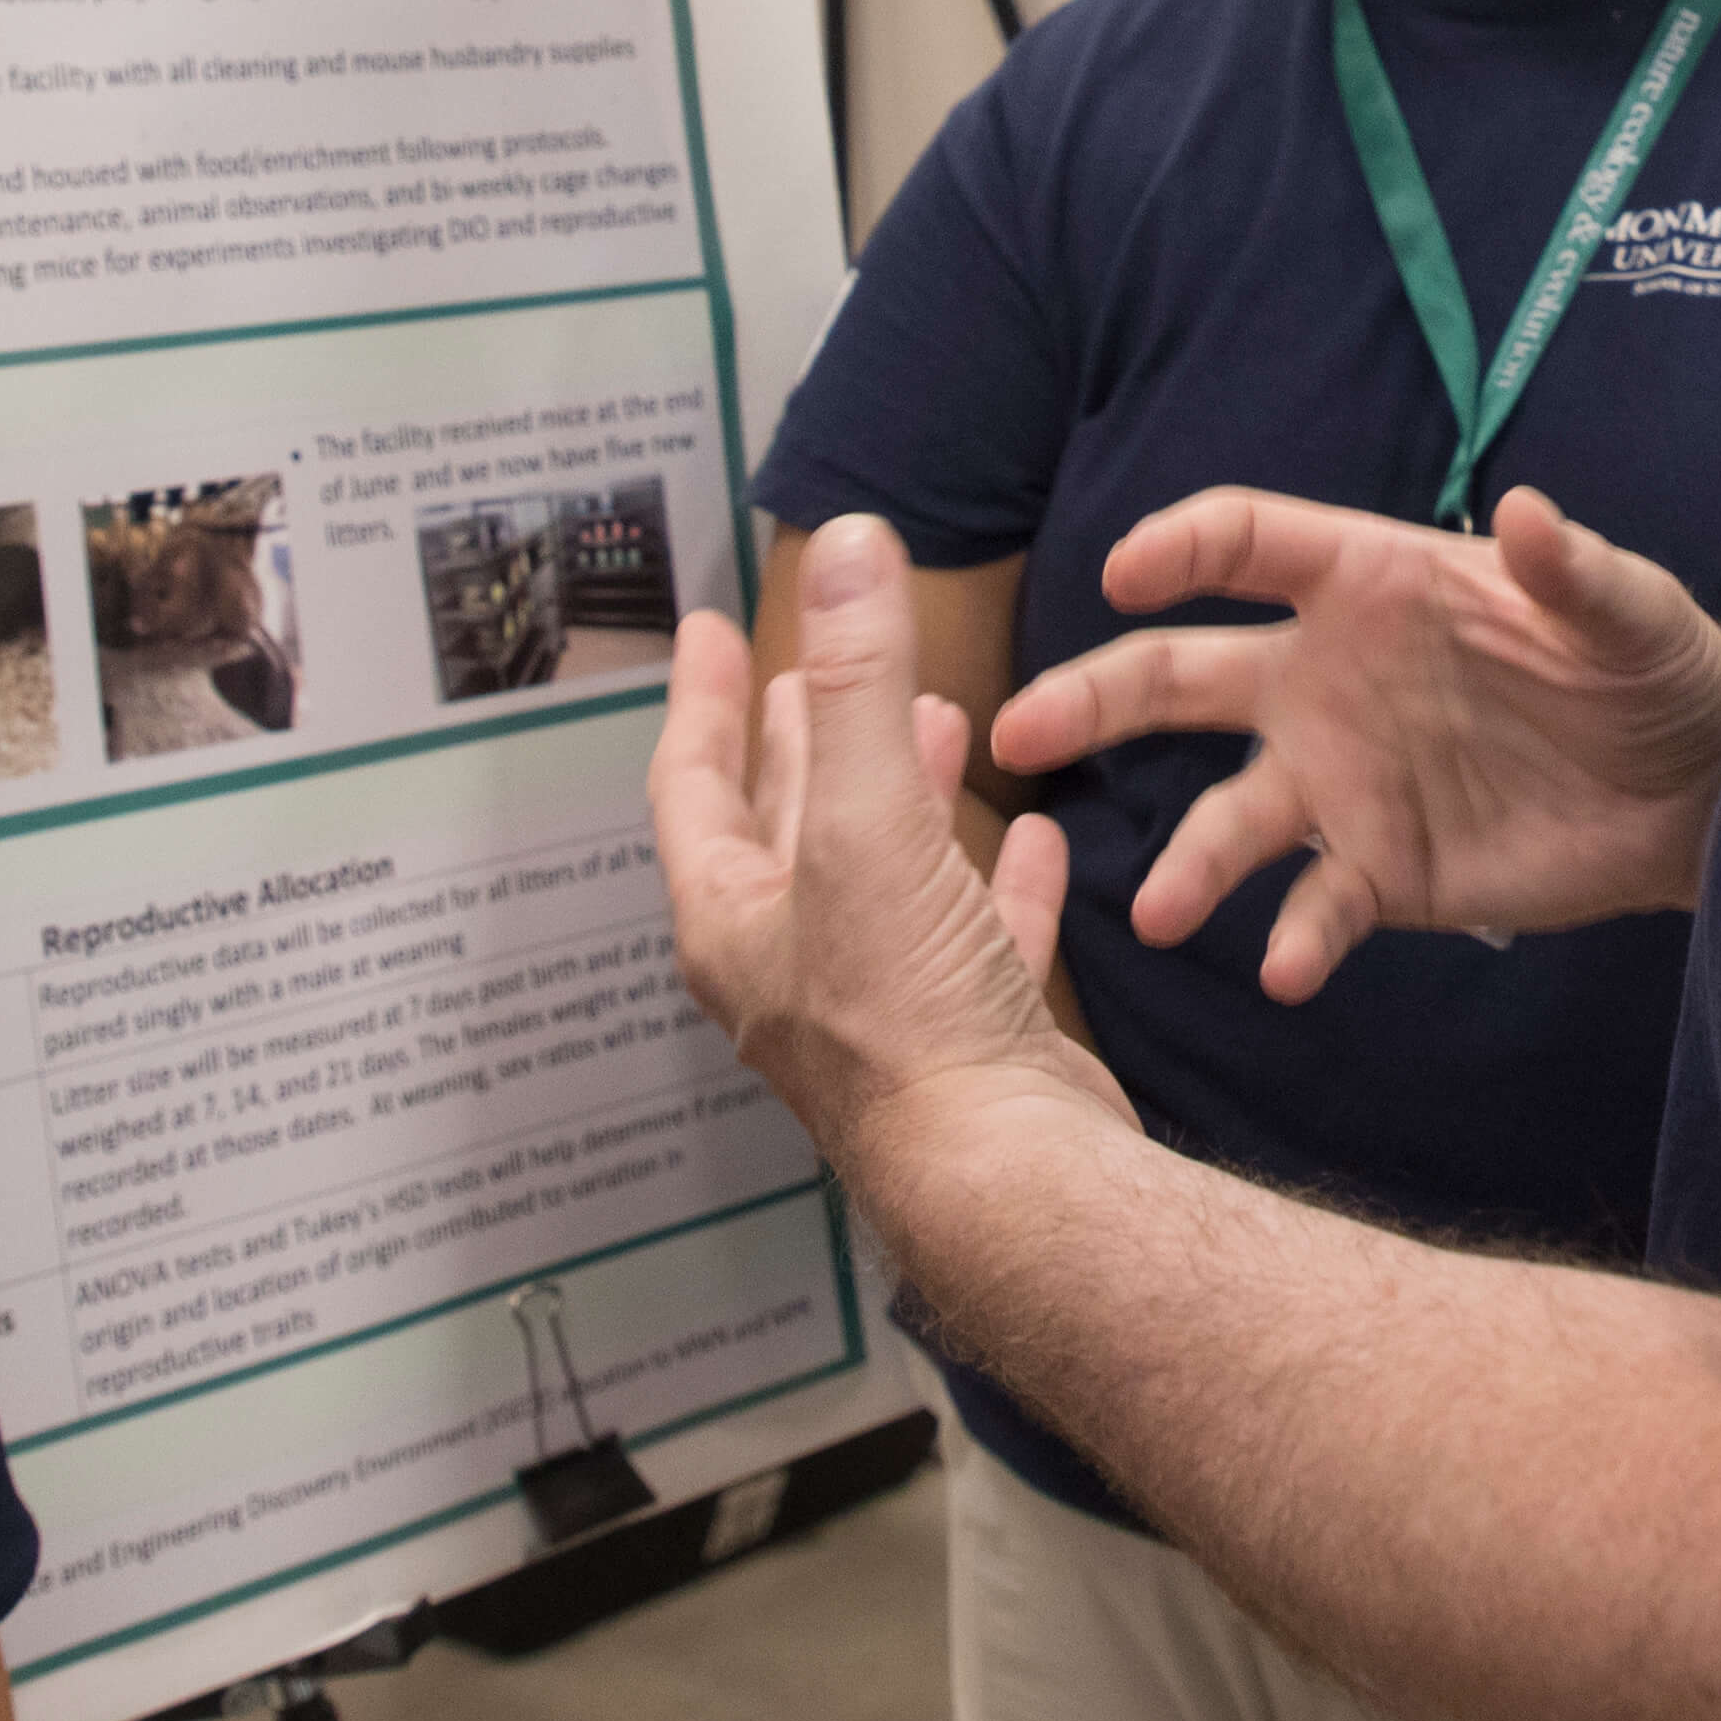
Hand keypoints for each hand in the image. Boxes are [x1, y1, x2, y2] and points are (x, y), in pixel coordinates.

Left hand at [651, 520, 1128, 1184]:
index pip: (694, 786)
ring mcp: (878, 1010)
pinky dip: (992, 880)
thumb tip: (848, 544)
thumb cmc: (908, 1015)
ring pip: (879, 878)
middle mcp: (792, 967)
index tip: (707, 633)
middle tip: (802, 671)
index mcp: (735, 920)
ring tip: (937, 721)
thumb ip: (858, 681)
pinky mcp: (965, 1039)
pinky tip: (1027, 836)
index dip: (701, 702)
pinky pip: (972, 938)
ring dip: (902, 796)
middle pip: (782, 829)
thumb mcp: (869, 819)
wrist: (1004, 1175)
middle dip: (799, 742)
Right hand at [992, 483, 1720, 998]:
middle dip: (1096, 699)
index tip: (1125, 567)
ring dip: (1187, 862)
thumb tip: (1530, 513)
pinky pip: (1315, 906)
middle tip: (1018, 734)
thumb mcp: (1629, 610)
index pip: (1250, 545)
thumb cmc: (1652, 668)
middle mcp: (1327, 680)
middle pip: (1182, 677)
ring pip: (1227, 816)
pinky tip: (1290, 968)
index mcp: (1369, 585)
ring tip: (1159, 910)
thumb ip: (1573, 570)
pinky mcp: (1381, 873)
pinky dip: (1297, 938)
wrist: (1694, 793)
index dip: (1184, 545)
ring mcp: (1343, 782)